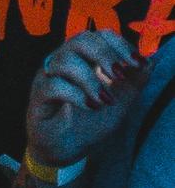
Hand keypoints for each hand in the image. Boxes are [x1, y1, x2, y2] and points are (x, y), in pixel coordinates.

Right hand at [26, 27, 149, 177]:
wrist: (64, 151)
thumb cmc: (89, 124)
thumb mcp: (118, 105)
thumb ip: (133, 85)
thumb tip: (149, 63)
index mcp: (85, 59)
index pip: (100, 36)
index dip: (119, 44)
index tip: (136, 63)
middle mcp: (65, 62)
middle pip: (81, 40)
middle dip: (104, 55)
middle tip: (118, 76)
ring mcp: (49, 77)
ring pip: (65, 60)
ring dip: (90, 79)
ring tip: (104, 101)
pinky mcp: (39, 96)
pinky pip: (52, 85)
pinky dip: (74, 95)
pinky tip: (89, 107)